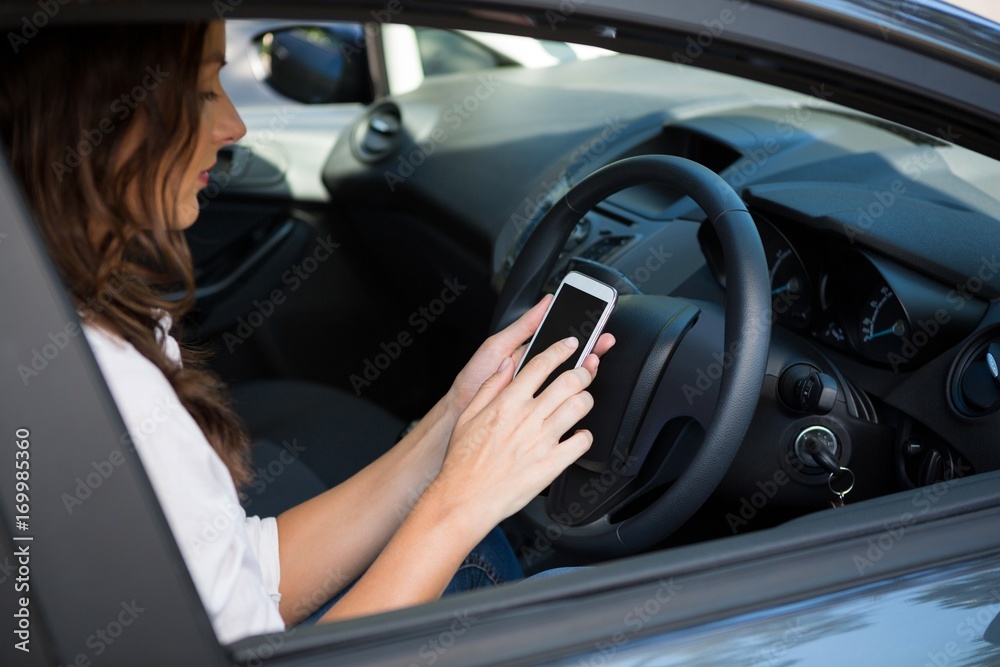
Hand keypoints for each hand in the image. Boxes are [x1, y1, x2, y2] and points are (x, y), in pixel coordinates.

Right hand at [431, 335, 603, 528]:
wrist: (466, 498)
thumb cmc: (464, 463)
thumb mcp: (468, 416)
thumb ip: (490, 387)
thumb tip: (506, 365)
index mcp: (508, 403)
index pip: (541, 364)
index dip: (561, 350)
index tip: (570, 346)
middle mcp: (528, 418)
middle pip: (569, 381)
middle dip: (583, 371)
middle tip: (585, 371)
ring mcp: (543, 440)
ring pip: (580, 406)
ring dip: (586, 399)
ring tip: (583, 401)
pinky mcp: (553, 463)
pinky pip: (583, 441)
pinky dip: (585, 435)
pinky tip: (578, 435)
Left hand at [446, 295, 614, 418]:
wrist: (460, 412)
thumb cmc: (474, 378)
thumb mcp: (498, 345)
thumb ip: (523, 326)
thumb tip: (545, 302)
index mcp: (530, 354)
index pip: (560, 341)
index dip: (580, 333)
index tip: (595, 323)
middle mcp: (538, 373)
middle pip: (572, 360)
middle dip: (591, 349)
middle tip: (603, 341)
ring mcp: (540, 392)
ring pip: (571, 380)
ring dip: (586, 370)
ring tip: (594, 360)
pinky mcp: (540, 411)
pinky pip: (562, 403)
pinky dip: (576, 396)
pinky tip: (582, 389)